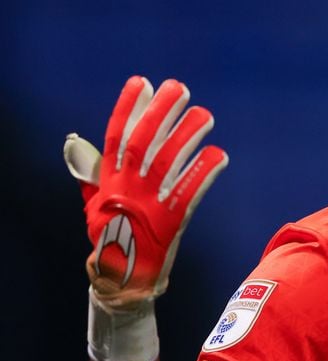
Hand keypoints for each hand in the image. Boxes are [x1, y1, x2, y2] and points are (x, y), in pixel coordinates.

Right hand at [65, 76, 227, 306]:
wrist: (121, 278)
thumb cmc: (111, 236)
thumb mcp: (95, 203)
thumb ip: (90, 172)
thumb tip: (75, 142)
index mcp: (108, 180)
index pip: (116, 136)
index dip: (129, 108)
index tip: (142, 83)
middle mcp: (126, 188)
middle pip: (143, 142)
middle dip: (161, 113)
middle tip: (180, 89)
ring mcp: (148, 204)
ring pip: (168, 162)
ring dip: (187, 136)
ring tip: (204, 115)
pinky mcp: (170, 221)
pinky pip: (190, 191)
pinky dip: (203, 172)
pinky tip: (218, 154)